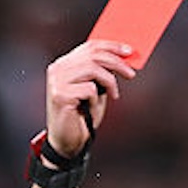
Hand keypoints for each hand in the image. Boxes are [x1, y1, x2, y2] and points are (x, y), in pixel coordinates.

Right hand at [43, 41, 136, 157]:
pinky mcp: (60, 95)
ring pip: (93, 69)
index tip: (128, 51)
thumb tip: (123, 58)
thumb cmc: (82, 115)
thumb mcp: (95, 88)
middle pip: (93, 56)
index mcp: (64, 64)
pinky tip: (90, 108)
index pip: (90, 46)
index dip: (111, 46)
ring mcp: (57, 82)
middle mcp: (58, 69)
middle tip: (131, 74)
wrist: (68, 141)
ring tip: (113, 95)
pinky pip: (89, 89)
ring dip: (109, 83)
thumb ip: (102, 72)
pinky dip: (95, 100)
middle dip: (117, 63)